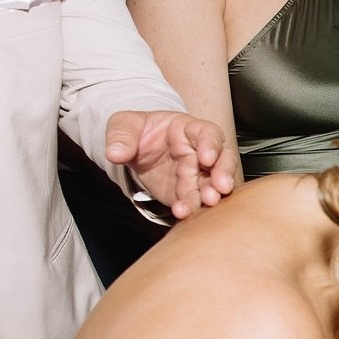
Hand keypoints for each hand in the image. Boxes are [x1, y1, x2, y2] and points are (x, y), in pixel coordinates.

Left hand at [105, 110, 236, 218]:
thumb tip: (115, 153)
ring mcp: (197, 175)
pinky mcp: (189, 193)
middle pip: (222, 161)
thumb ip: (121, 136)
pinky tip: (183, 213)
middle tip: (219, 188)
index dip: (211, 145)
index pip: (208, 134)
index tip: (207, 159)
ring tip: (206, 203)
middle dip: (223, 174)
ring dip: (211, 195)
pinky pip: (195, 202)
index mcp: (188, 130)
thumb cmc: (138, 132)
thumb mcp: (124, 124)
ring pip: (213, 185)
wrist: (136, 151)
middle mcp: (199, 153)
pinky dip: (192, 209)